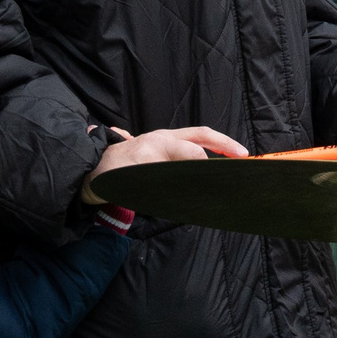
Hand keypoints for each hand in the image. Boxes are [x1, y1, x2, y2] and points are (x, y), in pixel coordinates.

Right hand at [85, 125, 248, 201]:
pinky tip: (181, 203)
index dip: (224, 142)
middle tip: (234, 169)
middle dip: (216, 157)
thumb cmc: (129, 163)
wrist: (93, 168)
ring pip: (179, 167)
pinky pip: (159, 186)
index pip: (201, 134)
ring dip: (197, 181)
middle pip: (193, 147)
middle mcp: (158, 141)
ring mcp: (145, 156)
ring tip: (214, 191)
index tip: (243, 154)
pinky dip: (173, 194)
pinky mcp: (133, 173)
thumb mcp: (154, 151)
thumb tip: (209, 167)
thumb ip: (178, 157)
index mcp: (167, 138)